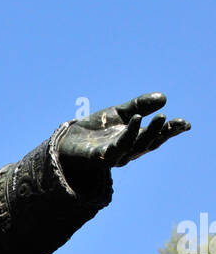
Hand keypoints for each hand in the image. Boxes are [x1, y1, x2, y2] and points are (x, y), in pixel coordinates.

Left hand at [58, 92, 188, 180]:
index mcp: (134, 141)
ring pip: (135, 146)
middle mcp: (127, 151)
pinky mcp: (99, 156)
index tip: (185, 124)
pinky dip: (127, 135)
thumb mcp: (118, 114)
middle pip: (148, 143)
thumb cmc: (95, 130)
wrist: (67, 141)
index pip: (155, 137)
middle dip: (161, 132)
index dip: (170, 131)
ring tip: (159, 117)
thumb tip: (163, 97)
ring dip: (149, 133)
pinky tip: (135, 120)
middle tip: (173, 120)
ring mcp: (114, 155)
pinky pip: (116, 147)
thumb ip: (139, 106)